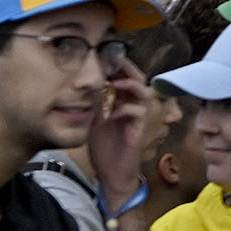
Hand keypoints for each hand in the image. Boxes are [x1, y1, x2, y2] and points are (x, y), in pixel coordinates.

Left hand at [88, 67, 154, 205]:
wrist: (111, 173)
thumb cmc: (104, 148)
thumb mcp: (95, 121)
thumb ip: (95, 104)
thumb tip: (87, 85)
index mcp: (123, 102)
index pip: (125, 78)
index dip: (119, 67)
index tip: (105, 56)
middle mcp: (134, 107)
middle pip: (139, 79)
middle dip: (128, 69)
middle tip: (114, 61)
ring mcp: (139, 117)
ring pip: (144, 92)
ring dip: (130, 85)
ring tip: (115, 84)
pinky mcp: (139, 129)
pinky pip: (138, 112)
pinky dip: (125, 109)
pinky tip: (110, 113)